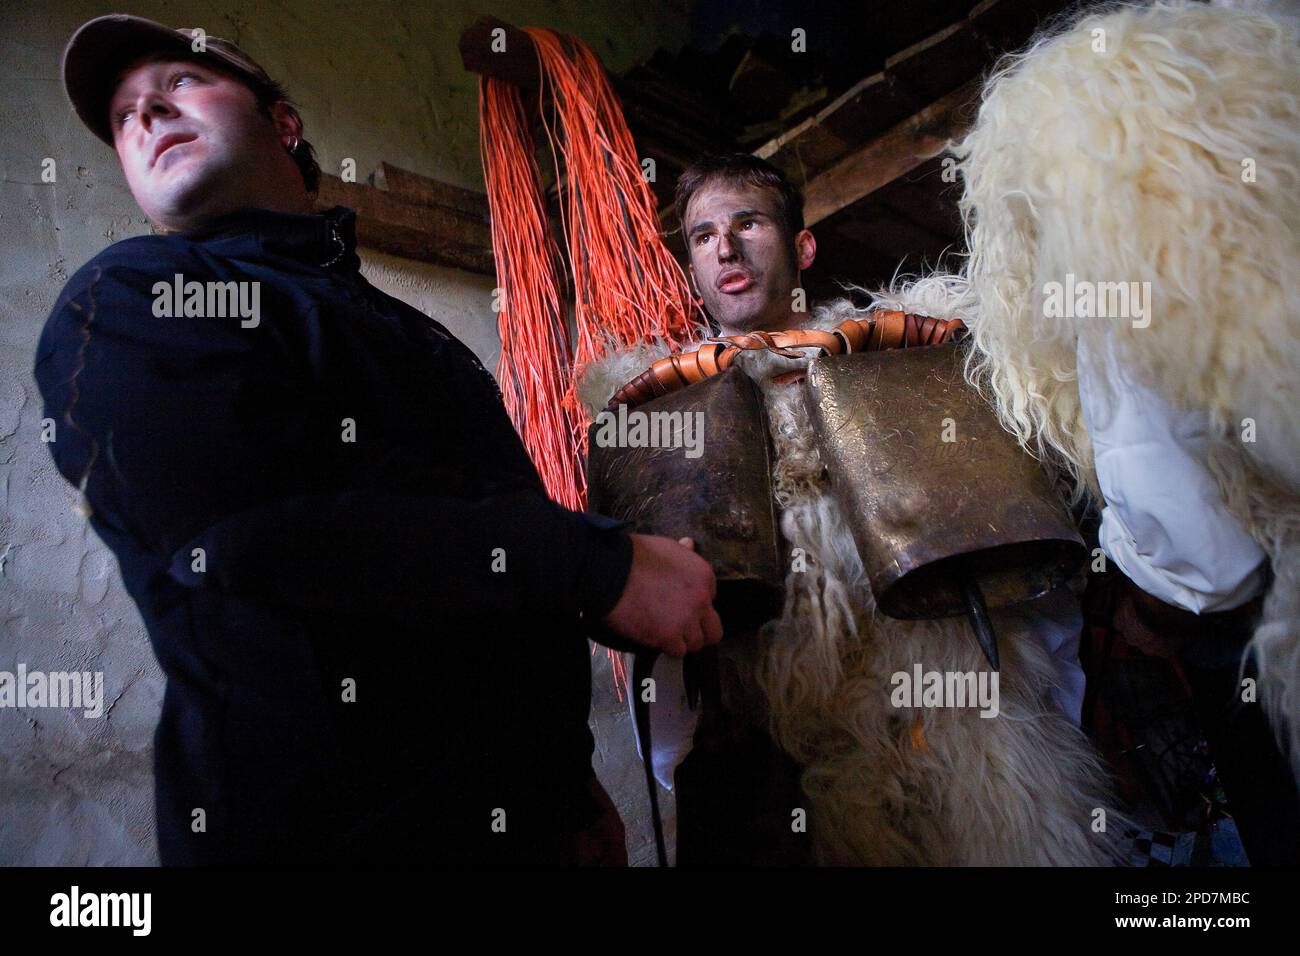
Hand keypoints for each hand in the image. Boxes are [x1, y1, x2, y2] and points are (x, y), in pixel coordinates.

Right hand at [602, 534, 722, 656]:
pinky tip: (655, 637)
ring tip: (665, 633)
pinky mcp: (668, 637)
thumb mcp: (665, 545)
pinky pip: (677, 652)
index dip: (696, 603)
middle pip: (714, 630)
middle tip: (684, 629)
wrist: (610, 571)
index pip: (712, 598)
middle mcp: (701, 600)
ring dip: (682, 640)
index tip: (681, 603)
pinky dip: (667, 647)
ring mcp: (686, 621)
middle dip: (701, 630)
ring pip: (696, 643)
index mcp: (703, 576)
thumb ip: (682, 552)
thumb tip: (689, 544)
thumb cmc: (635, 555)